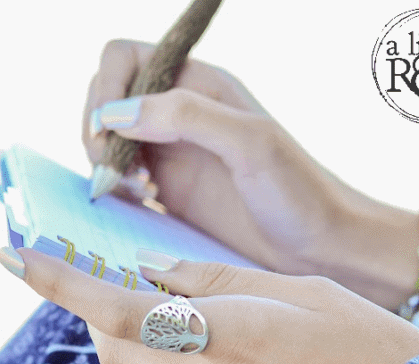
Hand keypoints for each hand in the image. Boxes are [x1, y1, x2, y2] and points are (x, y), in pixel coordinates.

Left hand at [0, 247, 418, 363]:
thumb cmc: (373, 351)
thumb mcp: (300, 293)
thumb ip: (217, 282)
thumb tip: (153, 271)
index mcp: (230, 338)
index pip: (119, 313)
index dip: (59, 285)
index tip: (15, 256)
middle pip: (118, 353)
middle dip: (107, 317)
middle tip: (132, 285)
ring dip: (180, 346)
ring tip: (254, 332)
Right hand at [83, 40, 418, 309]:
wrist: (320, 247)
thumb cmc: (298, 192)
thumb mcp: (249, 143)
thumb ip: (185, 116)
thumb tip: (117, 114)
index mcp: (199, 85)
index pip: (125, 60)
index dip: (106, 91)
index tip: (108, 135)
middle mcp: (180, 116)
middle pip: (108, 100)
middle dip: (97, 131)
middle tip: (115, 173)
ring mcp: (172, 156)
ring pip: (110, 143)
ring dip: (105, 164)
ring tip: (136, 192)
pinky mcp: (171, 197)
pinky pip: (124, 184)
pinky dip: (117, 192)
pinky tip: (143, 207)